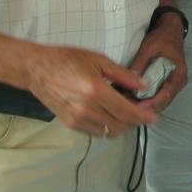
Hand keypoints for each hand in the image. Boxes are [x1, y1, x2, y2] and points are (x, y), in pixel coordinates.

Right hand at [23, 45, 156, 137]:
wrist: (37, 70)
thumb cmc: (68, 59)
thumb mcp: (99, 60)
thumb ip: (123, 75)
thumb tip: (144, 85)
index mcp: (96, 91)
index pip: (126, 112)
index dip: (142, 116)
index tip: (154, 117)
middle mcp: (87, 109)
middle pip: (120, 125)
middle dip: (135, 121)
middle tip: (142, 110)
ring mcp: (77, 119)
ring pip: (108, 132)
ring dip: (122, 125)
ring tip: (127, 111)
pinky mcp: (70, 124)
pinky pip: (95, 132)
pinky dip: (107, 126)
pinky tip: (111, 114)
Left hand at [127, 14, 187, 113]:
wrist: (170, 29)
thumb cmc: (162, 38)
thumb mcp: (150, 47)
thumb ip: (141, 63)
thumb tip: (128, 79)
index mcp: (178, 75)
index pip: (166, 96)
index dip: (150, 105)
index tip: (135, 109)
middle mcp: (177, 83)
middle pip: (162, 103)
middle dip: (145, 109)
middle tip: (125, 111)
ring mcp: (172, 85)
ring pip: (159, 102)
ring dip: (144, 106)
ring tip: (125, 108)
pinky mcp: (166, 84)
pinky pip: (156, 97)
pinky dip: (145, 101)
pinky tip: (131, 101)